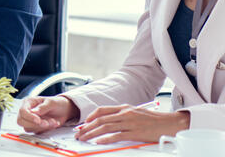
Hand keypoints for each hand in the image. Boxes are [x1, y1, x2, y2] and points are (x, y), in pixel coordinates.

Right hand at [17, 96, 79, 132]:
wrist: (63, 110)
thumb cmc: (56, 103)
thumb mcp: (51, 102)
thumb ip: (42, 107)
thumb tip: (34, 112)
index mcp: (28, 102)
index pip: (22, 111)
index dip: (29, 117)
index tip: (38, 120)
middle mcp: (27, 111)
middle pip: (21, 121)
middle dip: (34, 124)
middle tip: (46, 123)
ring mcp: (30, 120)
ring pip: (28, 128)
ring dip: (42, 127)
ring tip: (53, 121)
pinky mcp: (35, 127)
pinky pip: (36, 132)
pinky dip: (45, 130)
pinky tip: (52, 124)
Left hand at [75, 105, 189, 143]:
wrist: (170, 123)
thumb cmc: (153, 120)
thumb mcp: (135, 113)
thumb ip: (122, 116)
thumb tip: (108, 123)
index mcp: (123, 108)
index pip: (101, 110)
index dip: (90, 117)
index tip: (83, 124)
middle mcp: (124, 113)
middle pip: (100, 120)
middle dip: (87, 127)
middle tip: (79, 134)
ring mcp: (129, 122)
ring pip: (105, 127)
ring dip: (92, 133)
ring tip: (84, 139)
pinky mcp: (135, 132)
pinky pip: (117, 135)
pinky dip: (106, 138)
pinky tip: (99, 142)